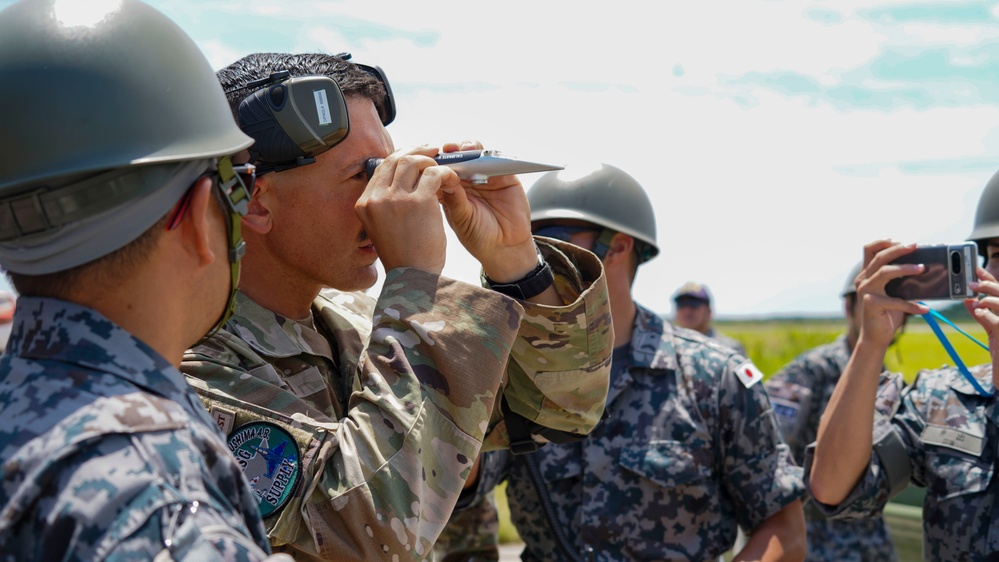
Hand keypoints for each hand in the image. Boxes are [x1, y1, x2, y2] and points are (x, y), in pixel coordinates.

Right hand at [355, 145, 459, 273]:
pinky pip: (434, 174)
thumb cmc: (403, 256)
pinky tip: (451, 179)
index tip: (416, 157)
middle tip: (433, 151)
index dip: (400, 158)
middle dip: (416, 151)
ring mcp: (396, 199)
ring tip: (443, 166)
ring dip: (430, 160)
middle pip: (396, 159)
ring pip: (413, 162)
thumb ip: (386, 204)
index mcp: (365, 204)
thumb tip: (401, 182)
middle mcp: (376, 198)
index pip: (382, 168)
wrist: (412, 278)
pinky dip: (444, 172)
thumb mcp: (382, 227)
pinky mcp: (418, 202)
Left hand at [436, 140, 537, 281]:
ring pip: (474, 154)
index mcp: (450, 190)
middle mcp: (466, 181)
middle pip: (456, 157)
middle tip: (447, 149)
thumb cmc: (478, 236)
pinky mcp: (504, 176)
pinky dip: (489, 154)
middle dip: (451, 151)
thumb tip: (442, 176)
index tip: (429, 157)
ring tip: (464, 150)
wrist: (504, 248)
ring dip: (468, 148)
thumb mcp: (461, 218)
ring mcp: (485, 177)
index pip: (439, 170)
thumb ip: (454, 198)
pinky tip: (482, 155)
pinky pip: (496, 159)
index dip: (434, 162)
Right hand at [855, 240, 928, 349]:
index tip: (901, 240)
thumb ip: (901, 279)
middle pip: (879, 257)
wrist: (876, 336)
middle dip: (898, 249)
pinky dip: (912, 305)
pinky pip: (895, 301)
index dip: (883, 242)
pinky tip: (925, 309)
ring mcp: (865, 291)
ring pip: (884, 271)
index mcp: (867, 274)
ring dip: (905, 268)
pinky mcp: (871, 304)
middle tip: (916, 246)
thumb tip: (923, 267)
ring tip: (922, 269)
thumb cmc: (888, 313)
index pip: (869, 250)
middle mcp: (863, 280)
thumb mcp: (895, 292)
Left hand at [966, 267, 998, 373]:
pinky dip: (987, 314)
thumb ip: (983, 316)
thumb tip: (969, 300)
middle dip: (988, 286)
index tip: (977, 270)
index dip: (990, 279)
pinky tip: (978, 310)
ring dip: (989, 299)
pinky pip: (998, 322)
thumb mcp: (993, 331)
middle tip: (971, 284)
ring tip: (976, 300)